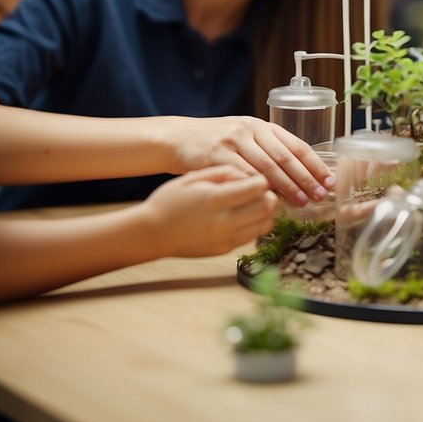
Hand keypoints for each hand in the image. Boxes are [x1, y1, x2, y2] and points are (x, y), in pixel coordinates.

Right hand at [143, 166, 276, 256]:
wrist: (152, 233)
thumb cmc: (170, 201)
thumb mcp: (194, 177)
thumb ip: (224, 172)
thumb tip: (249, 176)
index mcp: (214, 199)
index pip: (258, 188)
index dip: (263, 180)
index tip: (258, 178)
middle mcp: (223, 221)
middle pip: (267, 208)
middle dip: (270, 196)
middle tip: (262, 191)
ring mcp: (225, 238)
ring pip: (265, 225)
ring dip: (267, 213)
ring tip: (255, 204)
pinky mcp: (224, 250)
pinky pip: (251, 236)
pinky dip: (255, 225)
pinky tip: (243, 216)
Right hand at [163, 116, 334, 206]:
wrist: (179, 138)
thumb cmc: (218, 143)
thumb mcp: (246, 138)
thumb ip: (269, 151)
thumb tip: (301, 177)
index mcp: (262, 126)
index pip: (296, 145)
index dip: (315, 164)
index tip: (329, 180)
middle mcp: (250, 130)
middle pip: (284, 156)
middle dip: (305, 178)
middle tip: (319, 195)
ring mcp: (232, 141)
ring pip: (265, 166)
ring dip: (286, 186)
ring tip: (300, 201)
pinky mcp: (215, 154)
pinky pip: (240, 174)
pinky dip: (256, 188)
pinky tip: (267, 199)